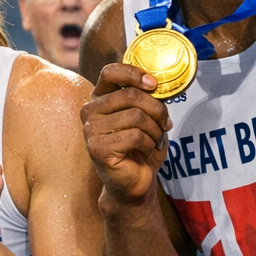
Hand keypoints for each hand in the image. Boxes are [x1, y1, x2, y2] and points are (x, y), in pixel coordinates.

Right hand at [81, 63, 171, 203]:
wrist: (135, 182)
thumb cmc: (140, 148)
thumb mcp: (146, 116)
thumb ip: (146, 98)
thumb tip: (157, 84)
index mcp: (99, 98)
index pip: (110, 72)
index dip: (134, 74)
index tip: (154, 84)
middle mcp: (90, 111)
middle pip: (131, 95)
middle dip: (157, 110)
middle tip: (165, 124)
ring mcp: (91, 130)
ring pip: (136, 116)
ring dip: (155, 131)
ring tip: (154, 141)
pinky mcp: (98, 148)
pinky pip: (135, 136)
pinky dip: (149, 144)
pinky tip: (145, 152)